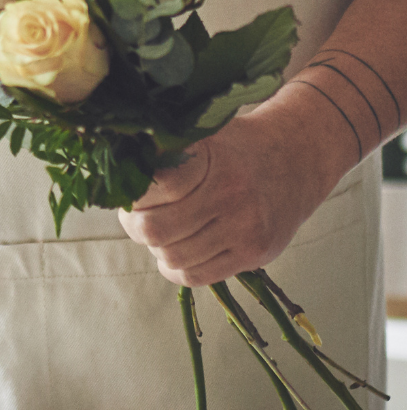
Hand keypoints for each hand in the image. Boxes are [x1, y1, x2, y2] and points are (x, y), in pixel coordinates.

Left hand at [117, 84, 349, 285]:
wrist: (299, 158)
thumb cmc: (238, 145)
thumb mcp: (204, 132)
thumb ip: (164, 148)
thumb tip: (111, 159)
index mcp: (212, 159)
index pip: (151, 186)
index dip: (129, 192)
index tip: (125, 189)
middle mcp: (230, 195)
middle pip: (154, 230)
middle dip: (135, 225)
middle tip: (136, 215)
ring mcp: (246, 229)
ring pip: (172, 258)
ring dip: (156, 248)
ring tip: (161, 231)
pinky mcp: (255, 254)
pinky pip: (196, 277)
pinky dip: (176, 268)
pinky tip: (177, 250)